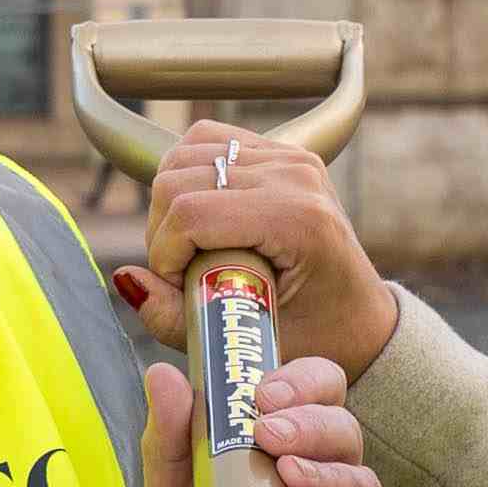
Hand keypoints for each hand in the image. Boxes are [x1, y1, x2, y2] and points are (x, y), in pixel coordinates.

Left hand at [130, 349, 396, 486]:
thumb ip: (168, 452)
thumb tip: (165, 376)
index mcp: (288, 463)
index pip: (318, 398)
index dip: (300, 382)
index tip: (259, 391)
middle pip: (347, 433)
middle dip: (313, 420)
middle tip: (268, 428)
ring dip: (329, 474)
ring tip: (287, 474)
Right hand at [132, 118, 396, 378]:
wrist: (360, 318)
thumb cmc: (315, 339)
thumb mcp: (243, 344)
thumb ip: (175, 320)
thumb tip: (126, 278)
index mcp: (300, 221)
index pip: (191, 212)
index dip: (165, 253)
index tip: (178, 288)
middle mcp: (297, 176)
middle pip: (178, 178)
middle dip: (163, 232)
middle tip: (182, 273)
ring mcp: (289, 156)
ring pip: (184, 153)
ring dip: (170, 204)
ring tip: (192, 248)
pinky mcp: (279, 150)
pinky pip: (205, 142)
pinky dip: (187, 178)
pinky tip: (202, 220)